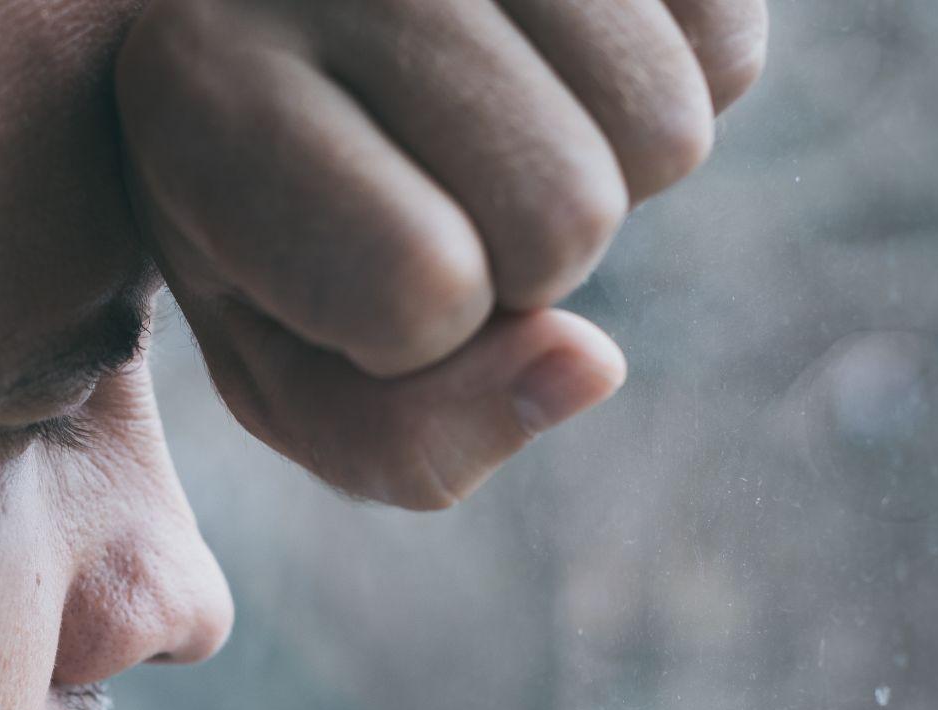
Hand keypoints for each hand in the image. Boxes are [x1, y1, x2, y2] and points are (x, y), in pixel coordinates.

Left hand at [116, 0, 766, 508]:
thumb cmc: (277, 232)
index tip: (346, 267)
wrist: (293, 45)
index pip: (416, 287)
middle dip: (524, 260)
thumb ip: (406, 436)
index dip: (415, 331)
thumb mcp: (291, 369)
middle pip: (566, 214)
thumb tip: (591, 366)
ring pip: (665, 130)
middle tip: (438, 190)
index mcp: (209, 85)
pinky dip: (672, 85)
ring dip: (606, 172)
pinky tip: (560, 61)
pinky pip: (728, 48)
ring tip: (496, 125)